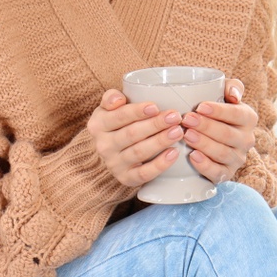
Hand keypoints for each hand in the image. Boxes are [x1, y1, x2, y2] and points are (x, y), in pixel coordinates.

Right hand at [85, 78, 253, 189]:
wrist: (113, 153)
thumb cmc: (117, 123)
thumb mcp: (109, 108)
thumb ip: (111, 98)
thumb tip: (118, 99)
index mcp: (98, 125)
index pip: (118, 116)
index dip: (137, 112)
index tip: (156, 106)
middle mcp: (103, 146)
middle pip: (131, 134)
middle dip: (155, 125)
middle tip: (175, 117)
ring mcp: (114, 164)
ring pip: (139, 152)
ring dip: (160, 141)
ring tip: (178, 132)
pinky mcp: (127, 178)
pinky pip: (144, 173)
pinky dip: (160, 164)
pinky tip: (173, 153)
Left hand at [174, 78, 254, 184]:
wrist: (211, 138)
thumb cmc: (215, 113)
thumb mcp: (223, 95)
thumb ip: (231, 87)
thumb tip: (234, 95)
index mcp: (248, 118)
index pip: (237, 114)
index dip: (219, 111)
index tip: (199, 106)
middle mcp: (247, 140)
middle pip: (227, 134)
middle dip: (206, 126)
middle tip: (187, 119)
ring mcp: (238, 159)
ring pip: (222, 153)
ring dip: (204, 144)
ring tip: (187, 136)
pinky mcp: (226, 174)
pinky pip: (217, 172)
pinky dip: (205, 165)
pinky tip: (193, 156)